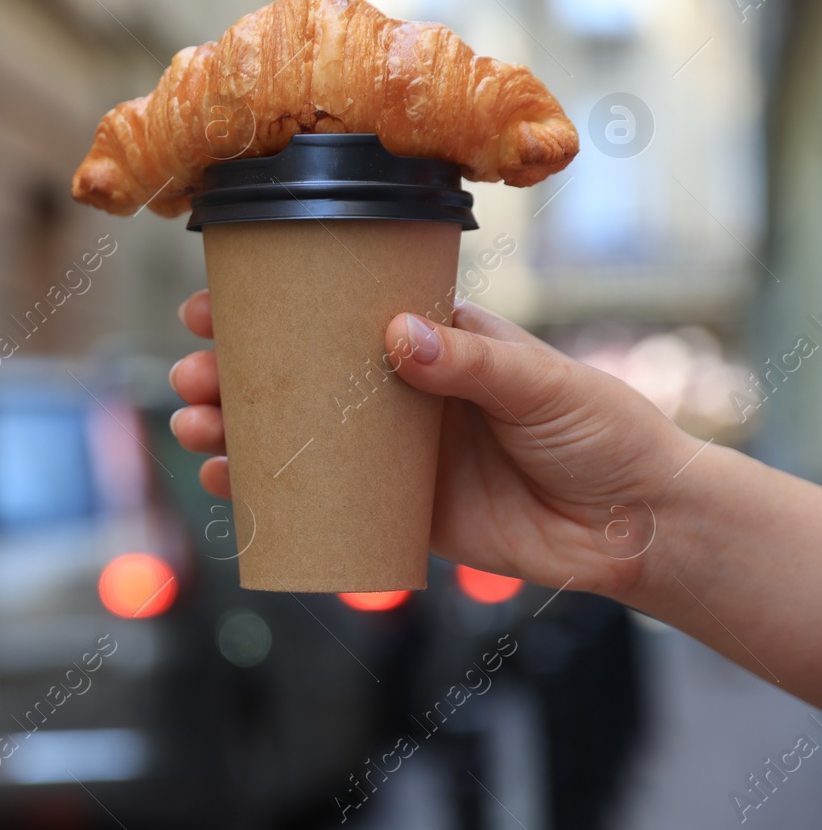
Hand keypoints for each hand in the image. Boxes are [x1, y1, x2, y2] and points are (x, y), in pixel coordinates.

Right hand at [169, 291, 702, 598]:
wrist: (637, 525)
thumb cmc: (602, 431)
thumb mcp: (542, 383)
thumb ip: (471, 361)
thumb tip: (397, 336)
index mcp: (431, 340)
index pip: (335, 313)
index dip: (270, 308)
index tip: (212, 305)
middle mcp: (400, 391)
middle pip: (296, 376)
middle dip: (231, 373)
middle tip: (192, 374)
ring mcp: (393, 453)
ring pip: (294, 436)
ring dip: (233, 429)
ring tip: (195, 425)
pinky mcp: (399, 513)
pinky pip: (320, 500)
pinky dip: (267, 495)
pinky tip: (228, 485)